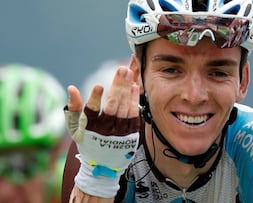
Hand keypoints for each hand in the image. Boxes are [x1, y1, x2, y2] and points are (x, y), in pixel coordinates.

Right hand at [63, 66, 140, 197]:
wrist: (103, 166)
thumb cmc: (88, 141)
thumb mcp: (76, 128)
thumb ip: (73, 107)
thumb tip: (71, 88)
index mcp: (89, 127)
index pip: (91, 111)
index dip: (95, 98)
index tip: (99, 85)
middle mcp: (105, 130)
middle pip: (112, 106)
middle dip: (117, 86)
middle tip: (121, 69)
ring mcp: (120, 133)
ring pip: (124, 109)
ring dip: (127, 90)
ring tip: (128, 74)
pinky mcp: (131, 134)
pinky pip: (134, 115)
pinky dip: (134, 101)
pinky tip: (134, 88)